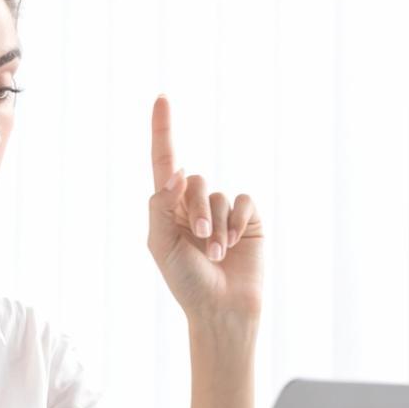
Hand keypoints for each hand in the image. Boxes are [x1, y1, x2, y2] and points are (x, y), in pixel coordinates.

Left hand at [146, 95, 262, 323]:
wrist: (221, 308)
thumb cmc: (186, 281)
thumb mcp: (161, 243)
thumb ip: (161, 205)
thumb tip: (176, 172)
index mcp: (168, 208)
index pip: (164, 161)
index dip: (162, 130)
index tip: (162, 98)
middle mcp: (195, 204)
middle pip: (194, 180)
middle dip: (196, 209)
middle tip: (198, 239)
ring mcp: (223, 211)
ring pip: (218, 194)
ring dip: (216, 225)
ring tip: (215, 254)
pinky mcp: (248, 219)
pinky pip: (243, 201)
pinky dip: (236, 220)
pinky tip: (233, 244)